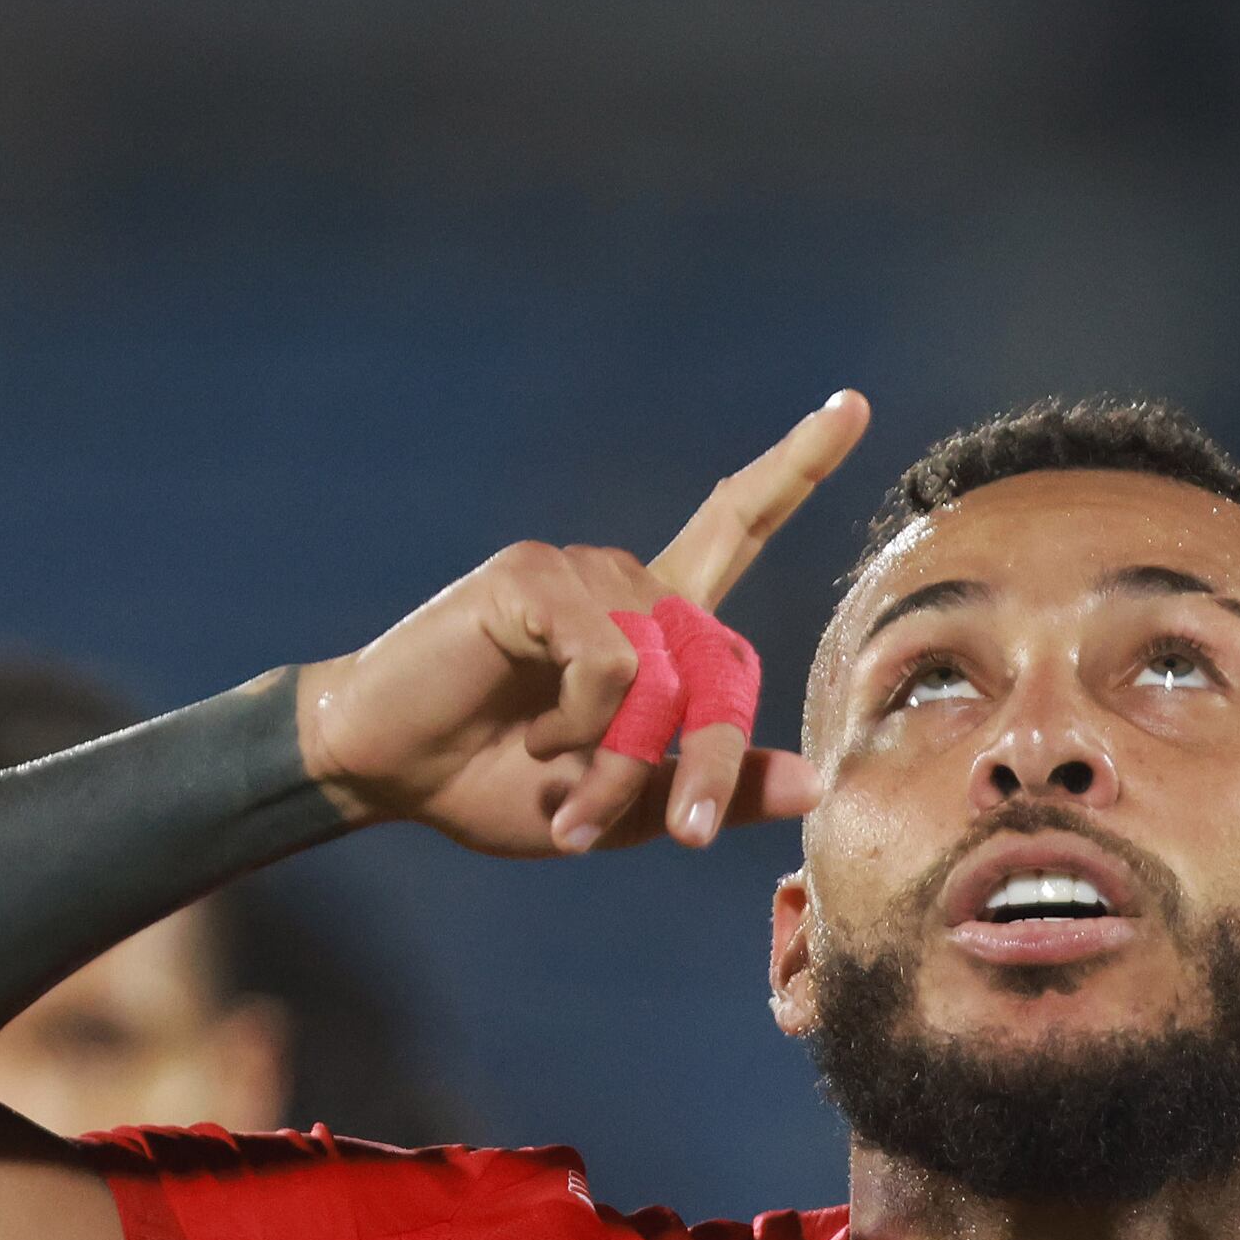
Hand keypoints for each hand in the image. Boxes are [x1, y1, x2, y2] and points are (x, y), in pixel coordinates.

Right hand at [294, 392, 873, 860]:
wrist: (387, 773)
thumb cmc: (496, 785)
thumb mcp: (626, 807)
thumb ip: (714, 789)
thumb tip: (817, 782)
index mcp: (652, 619)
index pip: (735, 522)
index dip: (793, 468)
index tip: (852, 407)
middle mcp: (624, 581)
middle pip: (721, 663)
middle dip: (708, 761)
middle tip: (669, 833)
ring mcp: (579, 571)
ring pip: (667, 676)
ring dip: (630, 757)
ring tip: (563, 784)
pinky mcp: (534, 579)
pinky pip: (614, 662)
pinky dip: (588, 725)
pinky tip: (535, 737)